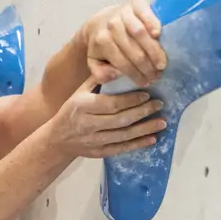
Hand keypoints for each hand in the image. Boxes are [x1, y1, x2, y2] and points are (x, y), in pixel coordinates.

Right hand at [48, 79, 166, 158]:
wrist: (58, 139)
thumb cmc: (72, 110)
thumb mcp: (79, 92)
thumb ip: (98, 80)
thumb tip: (120, 67)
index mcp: (83, 107)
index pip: (111, 104)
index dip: (130, 100)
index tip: (147, 94)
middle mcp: (88, 125)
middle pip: (120, 120)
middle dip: (142, 112)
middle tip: (159, 104)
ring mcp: (94, 141)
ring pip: (123, 135)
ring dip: (145, 129)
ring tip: (162, 122)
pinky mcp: (99, 153)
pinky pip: (121, 148)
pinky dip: (138, 144)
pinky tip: (152, 139)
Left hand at [81, 0, 167, 85]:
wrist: (100, 22)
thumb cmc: (102, 46)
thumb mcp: (95, 62)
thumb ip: (100, 73)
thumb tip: (115, 74)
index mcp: (102, 41)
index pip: (122, 62)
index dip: (135, 75)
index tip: (145, 82)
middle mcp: (111, 25)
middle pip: (134, 50)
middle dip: (147, 66)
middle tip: (156, 76)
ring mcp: (123, 12)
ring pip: (140, 33)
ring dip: (153, 50)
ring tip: (161, 63)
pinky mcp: (135, 3)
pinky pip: (146, 14)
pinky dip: (153, 24)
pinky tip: (158, 36)